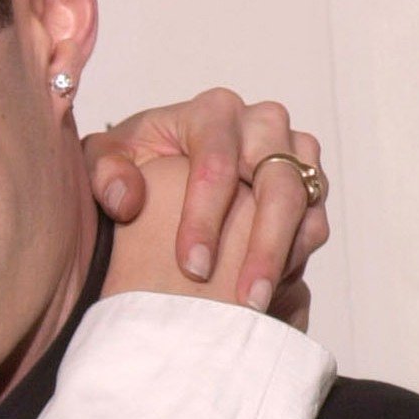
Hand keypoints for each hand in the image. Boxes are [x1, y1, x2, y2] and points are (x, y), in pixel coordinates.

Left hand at [82, 88, 328, 314]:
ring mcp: (293, 154)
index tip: (191, 267)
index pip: (217, 164)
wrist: (166, 167)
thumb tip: (127, 199)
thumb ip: (104, 174)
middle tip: (243, 300)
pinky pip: (314, 224)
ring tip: (256, 306)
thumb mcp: (103, 161)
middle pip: (278, 184)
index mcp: (213, 112)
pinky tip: (266, 294)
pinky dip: (294, 260)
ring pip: (305, 206)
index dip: (205, 219)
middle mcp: (262, 125)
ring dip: (284, 259)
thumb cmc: (133, 161)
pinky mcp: (309, 186)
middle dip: (262, 247)